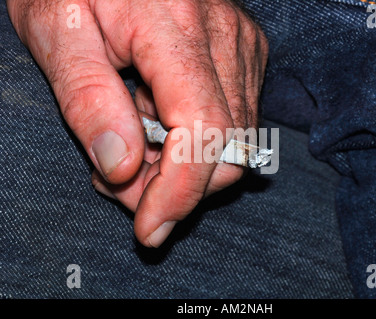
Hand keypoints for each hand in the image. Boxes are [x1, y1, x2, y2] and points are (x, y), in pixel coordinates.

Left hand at [7, 0, 267, 246]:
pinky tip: (157, 119)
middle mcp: (224, 37)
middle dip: (175, 184)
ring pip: (233, 142)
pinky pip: (234, 121)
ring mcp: (241, 45)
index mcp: (176, 26)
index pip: (202, 131)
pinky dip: (196, 141)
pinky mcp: (245, 54)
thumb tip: (121, 168)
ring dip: (183, 164)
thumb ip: (88, 99)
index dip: (179, 193)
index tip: (149, 229)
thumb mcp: (56, 31)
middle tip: (118, 174)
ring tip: (131, 138)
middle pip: (226, 149)